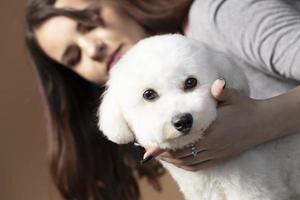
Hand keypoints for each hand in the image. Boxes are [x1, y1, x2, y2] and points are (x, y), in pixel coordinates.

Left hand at [143, 79, 268, 170]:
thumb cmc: (245, 107)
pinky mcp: (220, 157)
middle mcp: (212, 145)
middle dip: (164, 154)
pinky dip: (186, 166)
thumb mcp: (234, 96)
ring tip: (160, 156)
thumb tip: (217, 84)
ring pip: (188, 162)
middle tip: (149, 151)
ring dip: (173, 161)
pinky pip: (199, 166)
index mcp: (212, 130)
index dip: (165, 146)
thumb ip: (222, 91)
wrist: (263, 123)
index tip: (149, 148)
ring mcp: (216, 153)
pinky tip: (178, 162)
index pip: (183, 141)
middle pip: (181, 154)